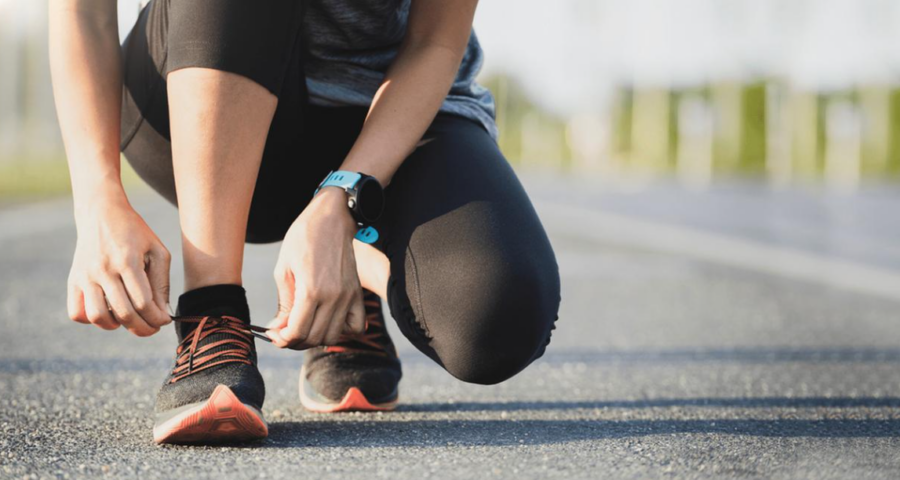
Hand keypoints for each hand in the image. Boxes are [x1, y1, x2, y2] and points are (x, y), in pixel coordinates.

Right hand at [67, 191, 170, 335]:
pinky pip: (76, 312)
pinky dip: (92, 319)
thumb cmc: (136, 234)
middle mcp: (102, 269)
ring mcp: (84, 276)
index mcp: (127, 260)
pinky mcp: (73, 280)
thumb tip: (161, 314)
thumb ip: (161, 283)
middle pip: (123, 313)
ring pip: (98, 317)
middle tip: (152, 328)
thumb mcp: (157, 251)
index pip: (142, 302)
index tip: (164, 320)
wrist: (102, 214)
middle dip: (143, 328)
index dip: (156, 318)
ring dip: (117, 326)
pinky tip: (108, 311)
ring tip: (129, 319)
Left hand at [267, 188, 365, 348]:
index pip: (297, 332)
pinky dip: (343, 331)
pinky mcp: (357, 293)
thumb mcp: (284, 269)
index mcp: (311, 290)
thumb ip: (284, 303)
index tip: (275, 335)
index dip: (282, 339)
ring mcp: (349, 296)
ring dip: (316, 338)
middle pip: (314, 338)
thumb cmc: (303, 238)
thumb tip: (279, 328)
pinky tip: (328, 321)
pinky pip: (356, 326)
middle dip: (295, 341)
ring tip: (305, 326)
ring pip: (334, 337)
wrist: (331, 218)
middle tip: (285, 332)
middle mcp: (333, 296)